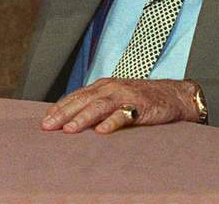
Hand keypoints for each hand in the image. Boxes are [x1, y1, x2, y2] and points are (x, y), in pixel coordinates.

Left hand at [41, 78, 198, 134]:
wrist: (173, 95)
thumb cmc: (141, 98)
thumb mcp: (115, 97)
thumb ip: (97, 104)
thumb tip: (71, 120)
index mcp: (102, 86)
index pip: (76, 96)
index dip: (60, 108)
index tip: (45, 121)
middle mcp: (111, 88)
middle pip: (83, 100)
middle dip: (64, 114)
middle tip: (48, 126)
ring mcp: (125, 96)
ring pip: (99, 106)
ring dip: (83, 118)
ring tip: (69, 129)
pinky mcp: (140, 106)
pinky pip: (124, 115)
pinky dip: (112, 122)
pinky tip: (102, 132)